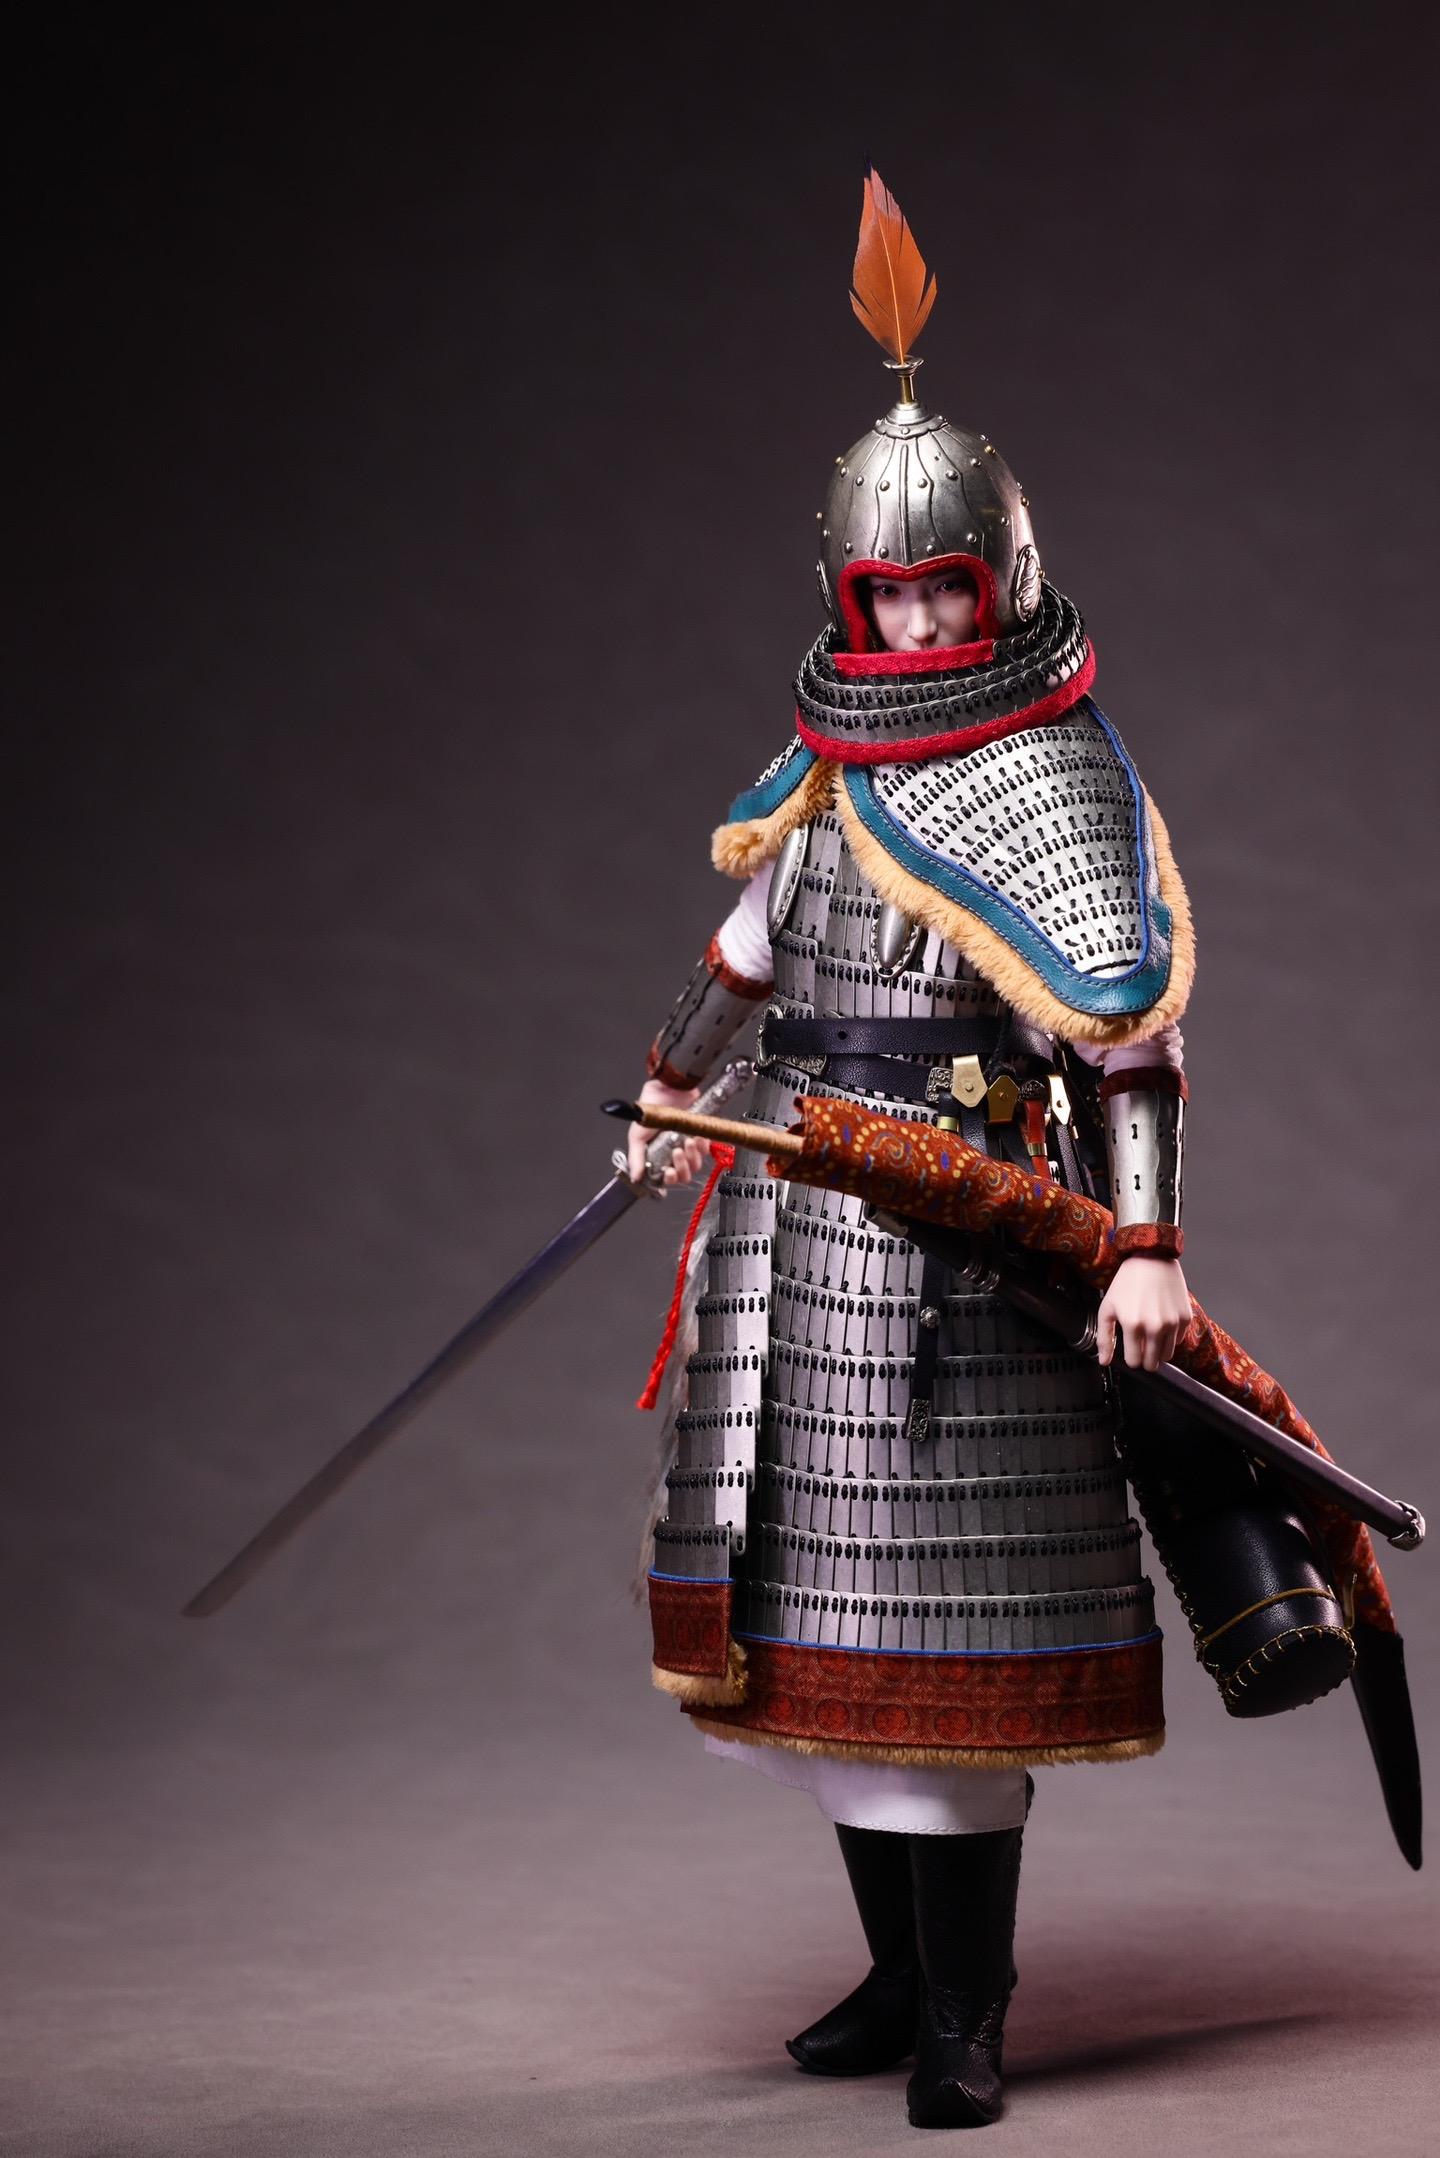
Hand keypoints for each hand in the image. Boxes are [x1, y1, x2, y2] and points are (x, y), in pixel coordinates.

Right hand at [626, 1076, 710, 1188]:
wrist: (667, 1088)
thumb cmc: (650, 1109)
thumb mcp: (637, 1135)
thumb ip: (636, 1157)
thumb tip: (635, 1177)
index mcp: (659, 1156)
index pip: (668, 1177)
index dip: (670, 1179)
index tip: (669, 1173)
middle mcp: (674, 1153)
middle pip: (685, 1174)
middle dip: (682, 1167)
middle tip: (676, 1152)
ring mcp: (688, 1145)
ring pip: (696, 1164)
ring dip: (692, 1156)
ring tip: (686, 1142)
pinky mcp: (701, 1134)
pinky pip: (706, 1149)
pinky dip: (702, 1146)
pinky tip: (695, 1137)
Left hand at [1096, 1255, 1190, 1372]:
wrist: (1152, 1258)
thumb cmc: (1127, 1283)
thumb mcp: (1107, 1308)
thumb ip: (1105, 1338)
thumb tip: (1104, 1361)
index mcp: (1132, 1325)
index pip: (1135, 1362)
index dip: (1131, 1359)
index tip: (1130, 1352)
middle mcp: (1155, 1326)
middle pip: (1152, 1363)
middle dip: (1145, 1359)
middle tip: (1141, 1346)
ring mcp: (1172, 1323)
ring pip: (1167, 1356)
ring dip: (1158, 1351)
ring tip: (1151, 1335)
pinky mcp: (1186, 1318)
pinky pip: (1179, 1341)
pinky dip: (1171, 1337)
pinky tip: (1162, 1323)